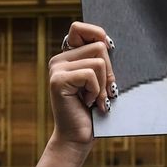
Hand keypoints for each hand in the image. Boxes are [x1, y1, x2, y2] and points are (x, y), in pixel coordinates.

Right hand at [49, 21, 113, 148]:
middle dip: (109, 71)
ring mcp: (56, 69)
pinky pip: (91, 74)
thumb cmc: (92, 111)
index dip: (97, 34)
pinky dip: (96, 92)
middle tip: (103, 92)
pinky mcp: (58, 80)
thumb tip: (108, 42)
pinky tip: (88, 103)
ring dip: (103, 85)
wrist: (78, 138)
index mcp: (67, 57)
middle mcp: (58, 59)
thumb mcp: (100, 81)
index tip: (109, 50)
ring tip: (94, 100)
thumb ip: (100, 60)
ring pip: (99, 61)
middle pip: (98, 46)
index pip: (79, 27)